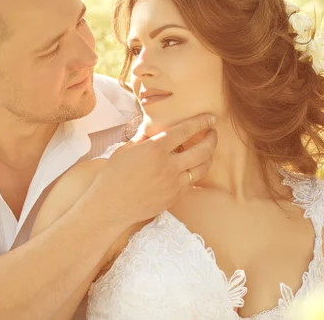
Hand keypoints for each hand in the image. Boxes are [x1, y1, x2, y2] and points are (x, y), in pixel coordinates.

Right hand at [88, 113, 216, 228]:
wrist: (110, 207)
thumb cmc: (113, 176)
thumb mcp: (126, 149)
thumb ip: (144, 138)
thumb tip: (154, 128)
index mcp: (155, 149)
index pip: (185, 131)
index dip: (201, 122)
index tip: (210, 117)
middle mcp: (169, 166)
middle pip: (202, 150)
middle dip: (212, 139)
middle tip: (212, 132)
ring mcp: (174, 184)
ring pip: (202, 168)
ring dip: (208, 156)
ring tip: (207, 150)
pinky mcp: (174, 197)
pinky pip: (191, 182)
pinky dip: (195, 172)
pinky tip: (192, 168)